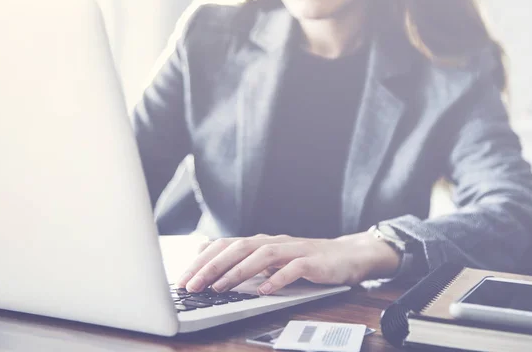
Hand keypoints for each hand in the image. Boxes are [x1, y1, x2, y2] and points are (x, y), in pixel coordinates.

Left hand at [176, 232, 400, 294]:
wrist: (348, 255)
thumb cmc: (307, 259)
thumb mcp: (273, 259)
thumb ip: (246, 258)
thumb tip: (209, 257)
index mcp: (262, 241)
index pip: (226, 245)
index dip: (203, 260)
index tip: (183, 278)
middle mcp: (275, 242)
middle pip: (239, 248)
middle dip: (212, 266)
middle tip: (191, 285)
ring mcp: (295, 250)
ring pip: (261, 256)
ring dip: (237, 272)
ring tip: (219, 288)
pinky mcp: (313, 262)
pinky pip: (293, 269)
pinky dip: (276, 279)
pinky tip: (263, 290)